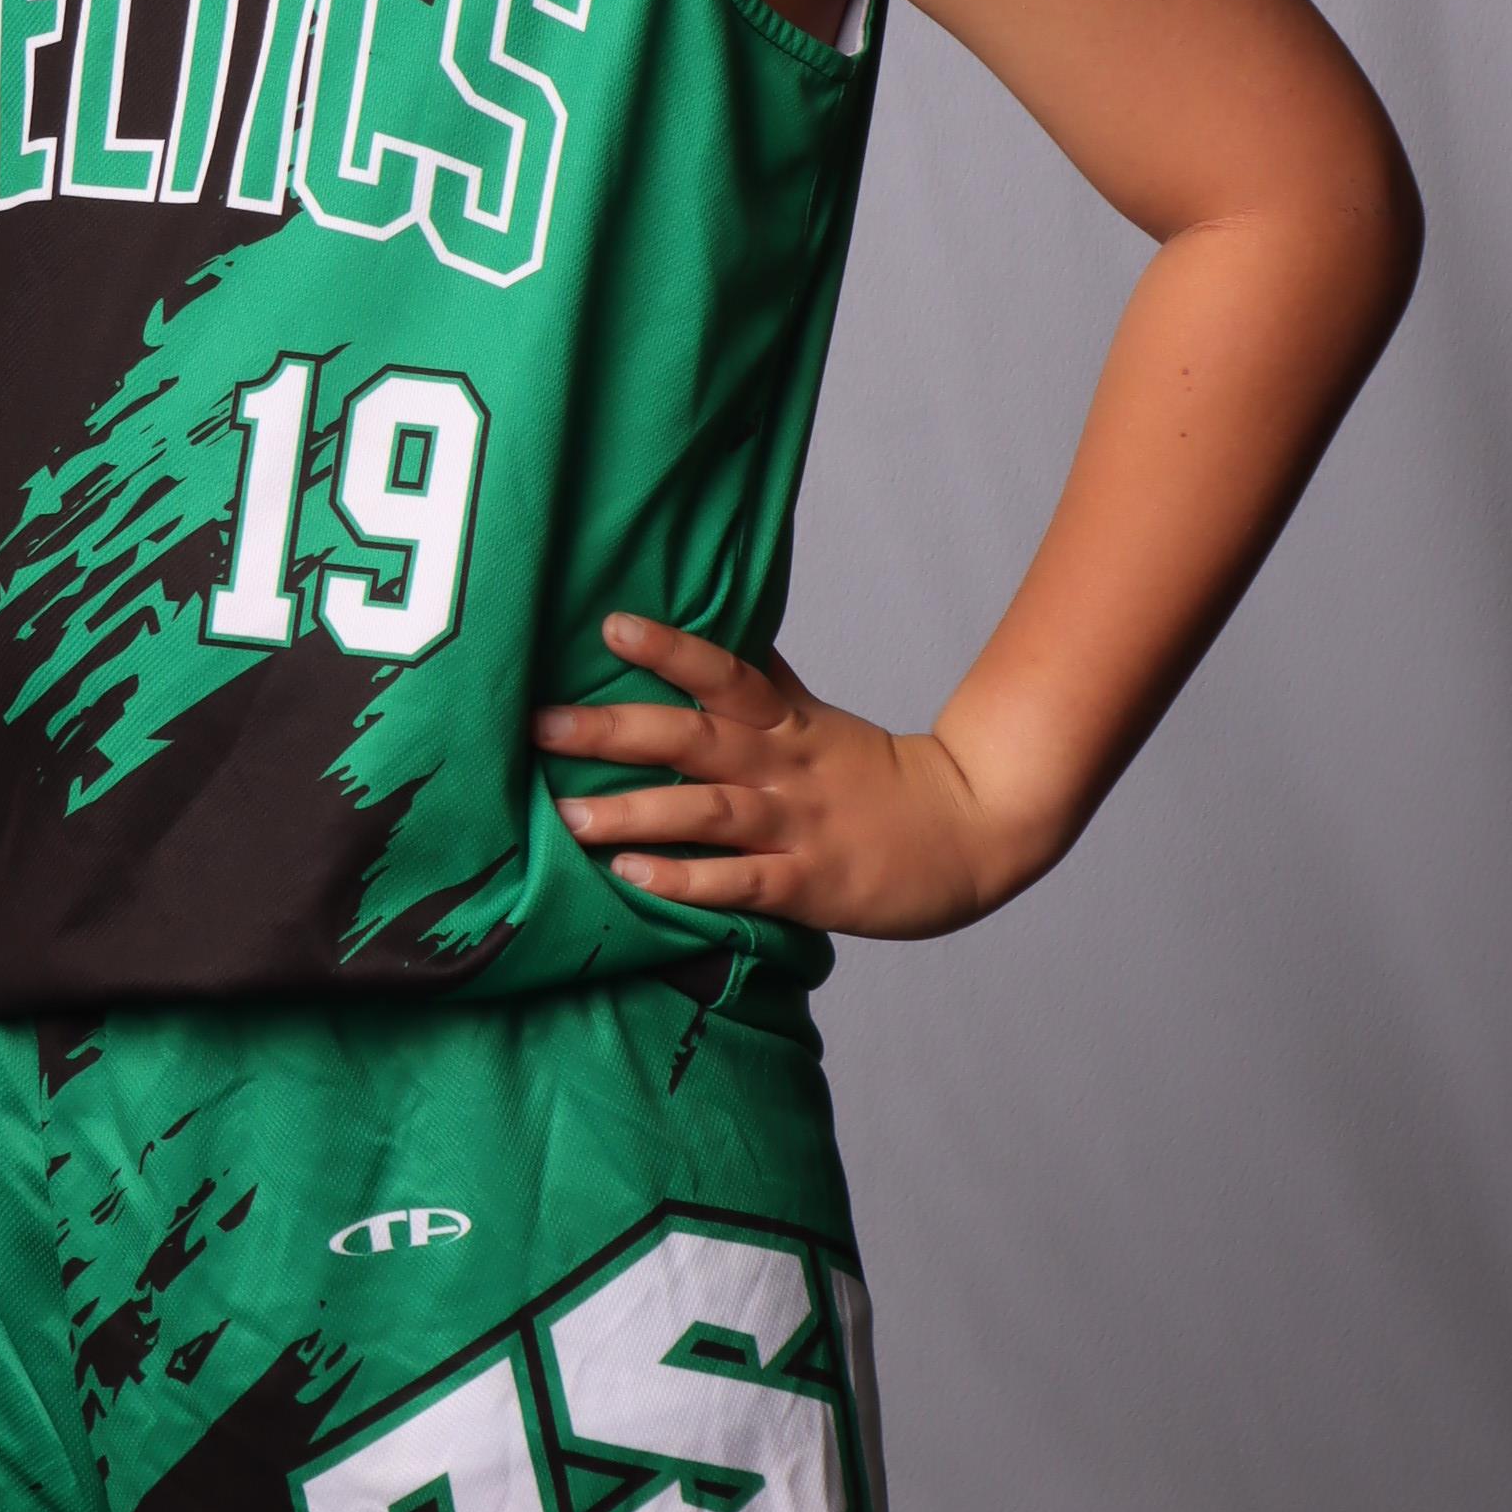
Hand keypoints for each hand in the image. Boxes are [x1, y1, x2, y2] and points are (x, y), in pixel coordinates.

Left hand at [536, 613, 1030, 943]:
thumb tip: (717, 631)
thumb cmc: (876, 777)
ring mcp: (796, 828)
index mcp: (786, 723)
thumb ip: (763, 683)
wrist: (970, 833)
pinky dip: (686, 879)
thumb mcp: (817, 719)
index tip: (610, 626)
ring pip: (707, 813)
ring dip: (634, 813)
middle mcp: (783, 769)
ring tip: (567, 815)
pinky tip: (634, 877)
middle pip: (694, 738)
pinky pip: (739, 883)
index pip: (723, 672)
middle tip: (542, 725)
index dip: (669, 649)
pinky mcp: (808, 886)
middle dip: (615, 732)